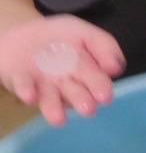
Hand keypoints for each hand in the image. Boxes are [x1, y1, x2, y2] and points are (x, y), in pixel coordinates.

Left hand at [0, 14, 123, 126]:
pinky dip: (27, 91)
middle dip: (81, 101)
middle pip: (76, 94)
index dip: (100, 87)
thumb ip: (104, 45)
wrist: (24, 37)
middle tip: (88, 109)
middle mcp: (67, 85)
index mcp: (87, 74)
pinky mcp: (21, 83)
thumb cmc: (61, 37)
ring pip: (51, 99)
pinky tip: (30, 96)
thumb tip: (115, 69)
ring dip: (54, 108)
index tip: (104, 96)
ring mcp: (44, 87)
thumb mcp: (84, 33)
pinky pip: (24, 87)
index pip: (96, 81)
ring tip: (58, 119)